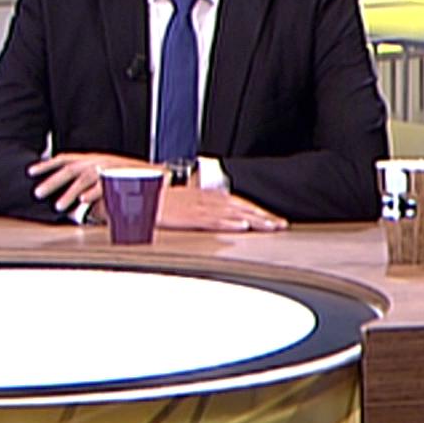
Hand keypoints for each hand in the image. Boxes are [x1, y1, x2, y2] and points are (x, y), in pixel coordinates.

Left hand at [28, 151, 152, 212]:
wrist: (160, 180)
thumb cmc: (133, 181)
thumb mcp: (108, 177)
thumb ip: (90, 185)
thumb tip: (74, 197)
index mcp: (95, 159)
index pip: (67, 158)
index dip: (48, 164)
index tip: (31, 171)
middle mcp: (101, 161)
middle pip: (71, 168)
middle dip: (52, 180)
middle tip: (38, 192)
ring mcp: (111, 169)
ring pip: (85, 178)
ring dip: (70, 192)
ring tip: (58, 205)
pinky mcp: (122, 180)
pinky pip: (104, 186)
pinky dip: (92, 193)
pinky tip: (83, 202)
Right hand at [157, 187, 286, 232]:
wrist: (143, 198)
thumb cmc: (161, 201)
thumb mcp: (187, 200)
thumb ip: (205, 206)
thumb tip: (221, 213)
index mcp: (208, 195)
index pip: (239, 203)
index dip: (257, 210)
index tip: (272, 219)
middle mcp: (208, 199)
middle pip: (242, 207)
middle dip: (263, 216)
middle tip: (280, 224)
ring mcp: (201, 207)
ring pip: (233, 213)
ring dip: (254, 220)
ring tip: (270, 227)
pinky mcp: (191, 216)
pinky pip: (214, 220)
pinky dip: (229, 223)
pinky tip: (241, 227)